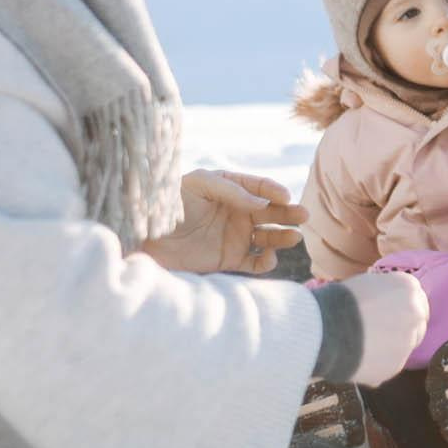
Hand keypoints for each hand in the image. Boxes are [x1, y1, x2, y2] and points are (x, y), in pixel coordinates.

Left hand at [138, 170, 306, 274]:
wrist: (144, 236)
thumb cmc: (168, 203)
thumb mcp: (197, 185)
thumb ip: (231, 190)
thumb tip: (262, 203)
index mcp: (230, 189)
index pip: (259, 187)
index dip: (274, 191)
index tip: (284, 196)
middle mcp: (237, 212)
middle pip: (271, 212)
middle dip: (288, 213)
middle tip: (303, 215)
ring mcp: (234, 236)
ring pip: (268, 237)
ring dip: (283, 237)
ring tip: (295, 237)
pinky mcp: (228, 259)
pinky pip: (255, 261)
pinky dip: (266, 262)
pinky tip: (269, 258)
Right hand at [349, 270, 429, 387]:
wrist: (323, 328)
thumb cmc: (339, 300)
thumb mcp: (367, 284)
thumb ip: (387, 293)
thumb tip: (391, 304)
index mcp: (409, 288)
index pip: (418, 300)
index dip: (402, 309)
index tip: (390, 315)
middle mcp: (416, 313)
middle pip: (417, 325)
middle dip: (402, 329)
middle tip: (379, 333)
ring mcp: (408, 342)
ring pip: (404, 347)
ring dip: (390, 347)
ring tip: (363, 346)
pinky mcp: (396, 366)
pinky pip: (389, 365)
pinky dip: (378, 364)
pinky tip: (358, 358)